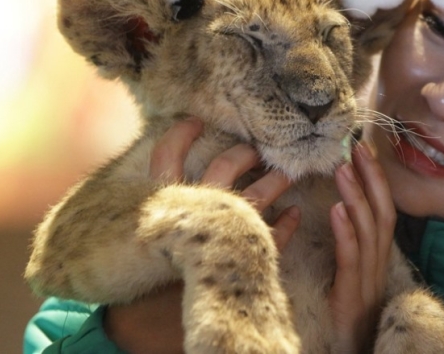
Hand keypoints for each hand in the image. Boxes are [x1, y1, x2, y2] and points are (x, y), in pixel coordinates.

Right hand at [104, 117, 299, 352]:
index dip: (180, 134)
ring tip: (286, 173)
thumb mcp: (149, 228)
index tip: (195, 120)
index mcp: (166, 202)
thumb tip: (169, 161)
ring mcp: (221, 235)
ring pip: (256, 196)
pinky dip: (287, 223)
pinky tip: (295, 214)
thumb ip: (158, 199)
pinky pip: (274, 236)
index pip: (168, 154)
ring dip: (275, 181)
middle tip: (257, 146)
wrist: (151, 324)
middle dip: (244, 151)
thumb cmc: (148, 271)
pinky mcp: (245, 259)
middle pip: (225, 166)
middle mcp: (195, 211)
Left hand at [329, 141, 395, 353]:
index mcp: (378, 259)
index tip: (364, 150)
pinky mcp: (351, 297)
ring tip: (343, 168)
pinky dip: (346, 233)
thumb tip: (343, 211)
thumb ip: (352, 248)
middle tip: (357, 147)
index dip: (376, 180)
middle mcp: (379, 265)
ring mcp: (368, 281)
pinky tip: (336, 210)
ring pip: (369, 232)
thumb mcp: (353, 278)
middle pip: (382, 214)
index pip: (383, 211)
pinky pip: (351, 260)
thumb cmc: (348, 319)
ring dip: (357, 197)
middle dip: (372, 178)